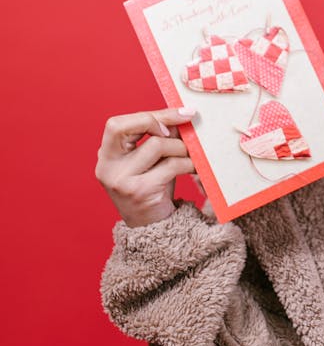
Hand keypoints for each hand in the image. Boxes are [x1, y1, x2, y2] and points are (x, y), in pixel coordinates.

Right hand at [95, 108, 196, 226]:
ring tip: (190, 156)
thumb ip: (158, 138)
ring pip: (157, 145)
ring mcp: (121, 180)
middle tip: (185, 126)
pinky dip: (188, 163)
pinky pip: (171, 165)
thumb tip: (179, 115)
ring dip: (180, 148)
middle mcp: (107, 167)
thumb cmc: (153, 189)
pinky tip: (195, 168)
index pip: (116, 124)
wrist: (153, 229)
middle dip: (162, 122)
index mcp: (106, 157)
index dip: (146, 116)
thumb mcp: (150, 162)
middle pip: (129, 127)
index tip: (175, 115)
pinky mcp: (141, 191)